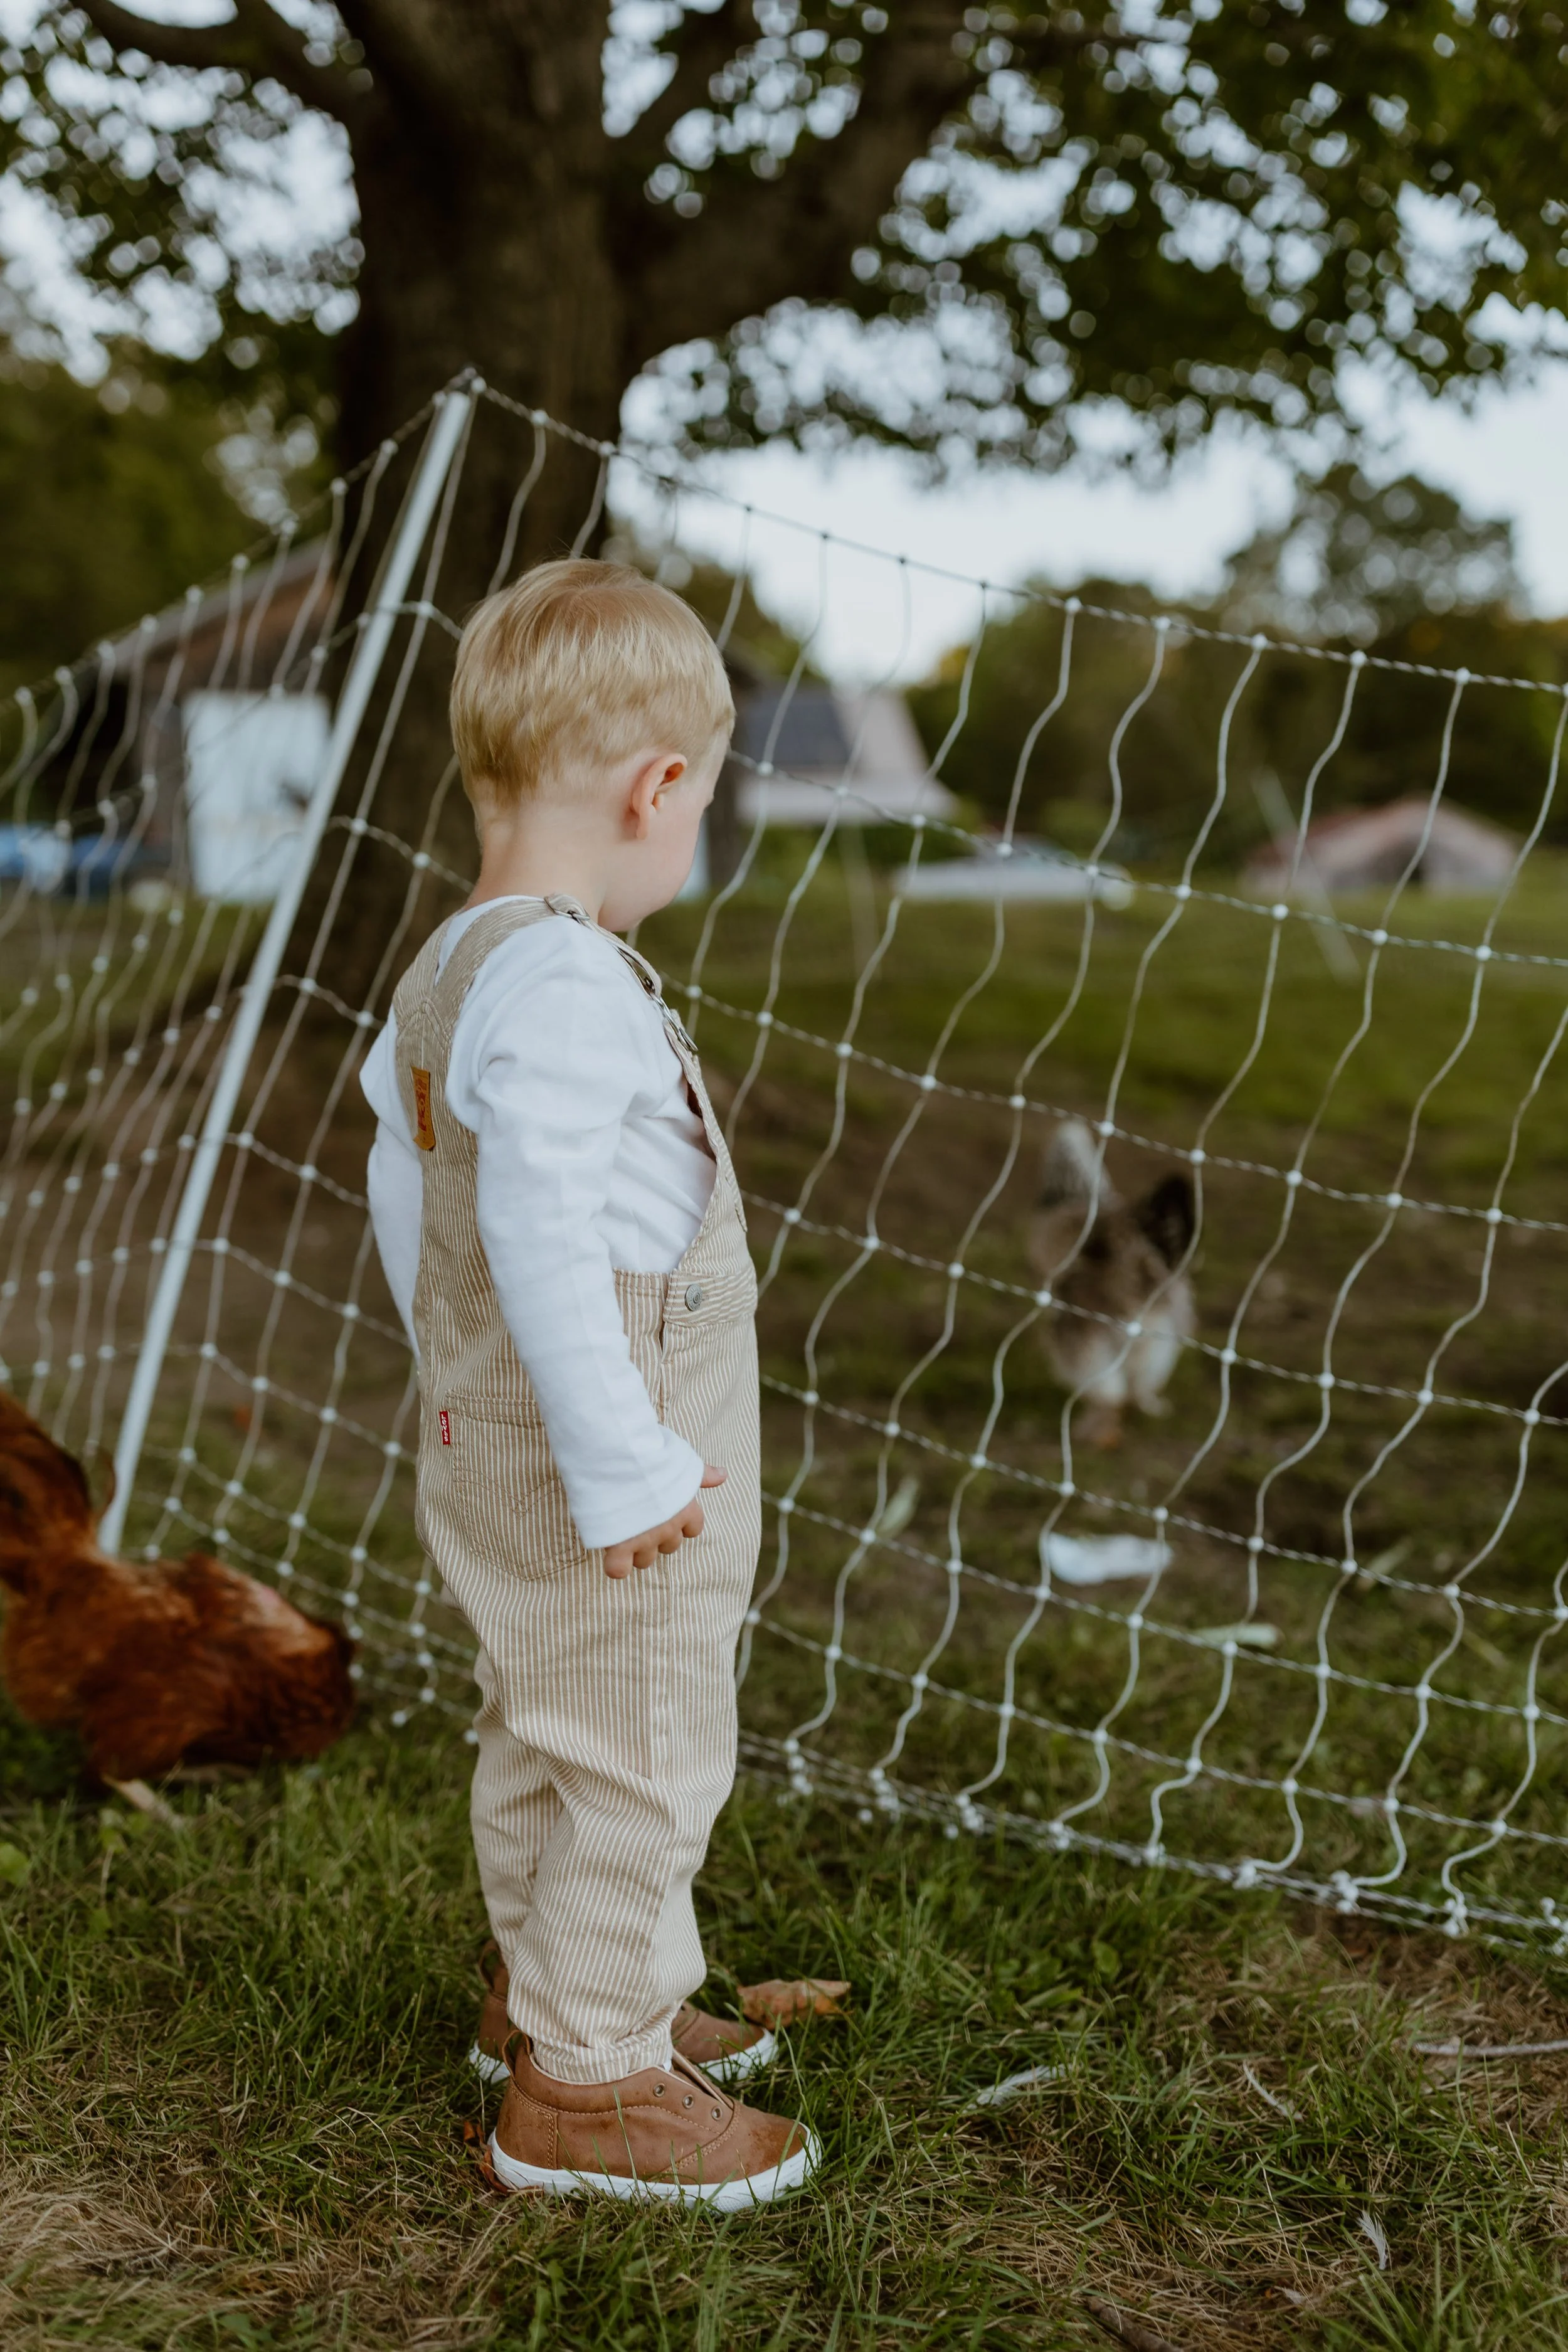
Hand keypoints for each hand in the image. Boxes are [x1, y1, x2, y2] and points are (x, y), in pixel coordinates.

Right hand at [603, 1465, 725, 1580]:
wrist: (619, 1456)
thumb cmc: (651, 1455)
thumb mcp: (682, 1461)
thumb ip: (703, 1474)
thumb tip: (723, 1474)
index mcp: (686, 1510)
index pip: (693, 1530)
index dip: (680, 1524)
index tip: (664, 1511)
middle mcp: (668, 1529)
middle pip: (669, 1547)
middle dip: (656, 1537)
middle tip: (640, 1517)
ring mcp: (643, 1540)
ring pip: (646, 1560)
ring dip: (636, 1550)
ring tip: (622, 1531)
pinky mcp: (618, 1546)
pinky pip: (618, 1570)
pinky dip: (614, 1564)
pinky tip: (610, 1551)